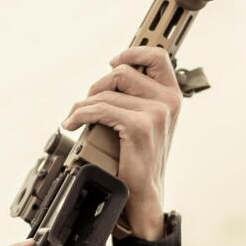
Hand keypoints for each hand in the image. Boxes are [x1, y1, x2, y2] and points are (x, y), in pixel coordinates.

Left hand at [61, 46, 181, 238]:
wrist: (144, 194)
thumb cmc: (141, 160)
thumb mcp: (148, 122)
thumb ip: (139, 97)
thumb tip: (113, 73)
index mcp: (172, 97)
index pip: (157, 57)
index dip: (132, 52)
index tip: (114, 61)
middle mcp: (168, 102)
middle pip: (122, 72)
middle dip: (98, 85)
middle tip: (89, 103)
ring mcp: (156, 113)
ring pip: (106, 92)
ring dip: (84, 104)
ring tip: (78, 118)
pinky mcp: (140, 127)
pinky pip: (99, 109)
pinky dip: (79, 115)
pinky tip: (73, 124)